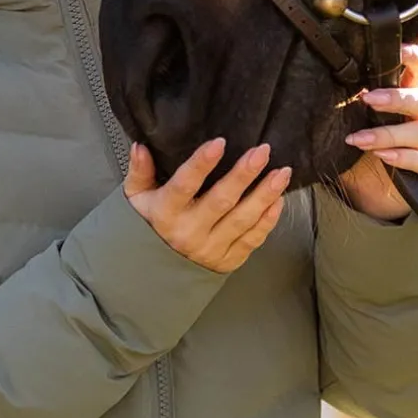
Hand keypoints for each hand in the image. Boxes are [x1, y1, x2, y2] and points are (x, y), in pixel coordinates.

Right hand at [125, 138, 290, 272]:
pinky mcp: (226, 261)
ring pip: (242, 220)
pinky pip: (251, 240)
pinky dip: (268, 221)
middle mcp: (189, 232)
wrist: (153, 274)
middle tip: (262, 151)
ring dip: (265, 195)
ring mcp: (210, 249)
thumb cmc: (148, 227)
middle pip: (222, 201)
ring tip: (282, 173)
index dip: (202, 164)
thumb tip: (141, 145)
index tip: (219, 143)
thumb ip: (140, 171)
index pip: (184, 185)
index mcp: (165, 213)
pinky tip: (278, 201)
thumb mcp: (136, 198)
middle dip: (244, 174)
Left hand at [338, 46, 417, 220]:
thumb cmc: (365, 152)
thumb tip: (323, 83)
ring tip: (359, 140)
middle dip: (395, 98)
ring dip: (387, 133)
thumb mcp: (356, 125)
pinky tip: (383, 156)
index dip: (414, 57)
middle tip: (368, 99)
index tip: (399, 51)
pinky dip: (402, 157)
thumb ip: (352, 106)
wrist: (376, 196)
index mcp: (409, 100)